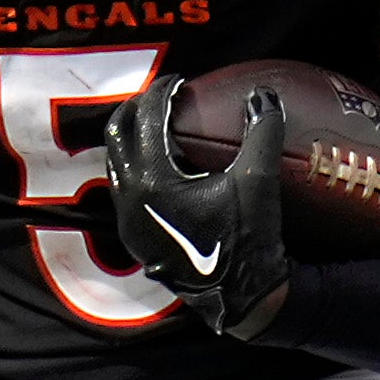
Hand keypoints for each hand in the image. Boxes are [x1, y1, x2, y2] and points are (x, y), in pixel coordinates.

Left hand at [102, 73, 291, 337]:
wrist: (240, 298)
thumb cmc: (249, 242)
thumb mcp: (259, 183)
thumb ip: (261, 133)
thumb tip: (264, 94)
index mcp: (154, 182)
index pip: (147, 119)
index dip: (162, 92)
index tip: (178, 81)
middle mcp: (130, 199)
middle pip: (117, 135)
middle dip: (135, 108)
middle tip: (159, 96)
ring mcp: (128, 221)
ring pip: (116, 163)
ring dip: (131, 138)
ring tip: (155, 124)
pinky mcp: (134, 236)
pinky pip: (124, 188)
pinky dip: (136, 166)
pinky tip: (161, 165)